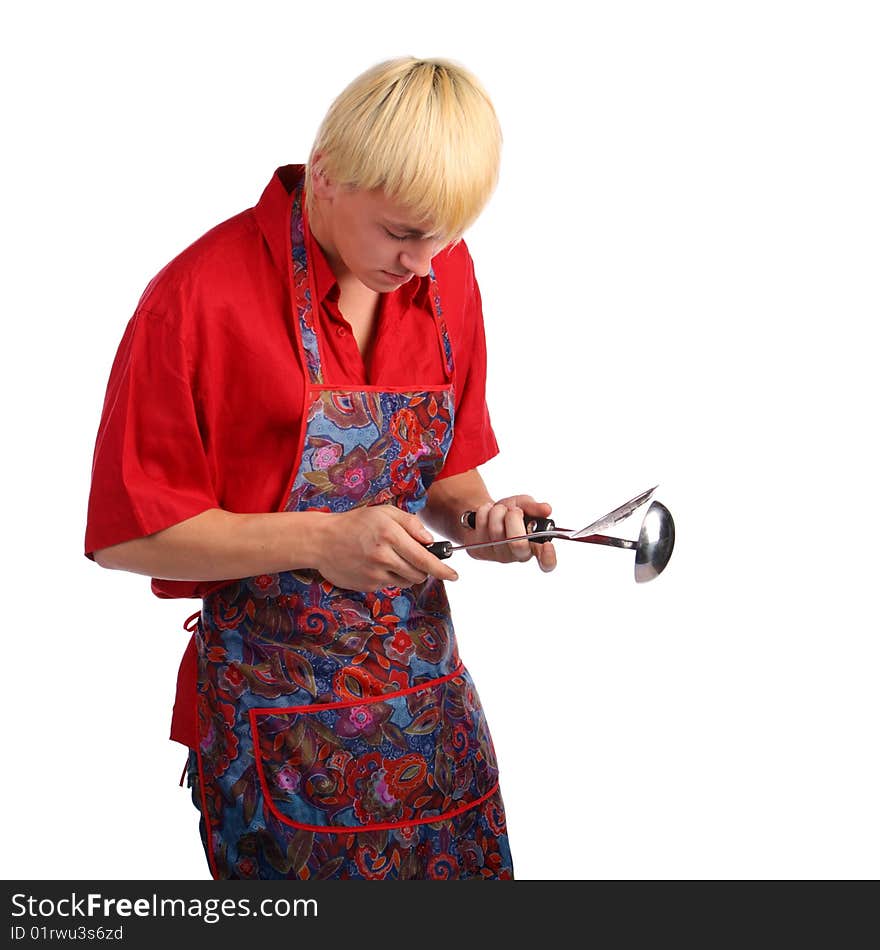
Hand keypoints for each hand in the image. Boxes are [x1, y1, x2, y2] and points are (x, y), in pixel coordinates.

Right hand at [313, 505, 458, 591]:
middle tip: (415, 558)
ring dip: (408, 573)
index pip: (424, 558)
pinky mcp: (367, 585)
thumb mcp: (384, 512)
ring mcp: (374, 573)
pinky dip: (390, 577)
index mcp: (390, 535)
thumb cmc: (355, 523)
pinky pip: (390, 585)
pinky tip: (377, 564)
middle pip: (419, 573)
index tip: (454, 575)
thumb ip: (411, 523)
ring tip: (392, 558)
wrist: (322, 540)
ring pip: (406, 582)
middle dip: (424, 569)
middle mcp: (383, 556)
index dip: (442, 569)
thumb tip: (430, 541)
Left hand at [466, 495, 556, 572]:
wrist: (486, 512)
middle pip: (518, 544)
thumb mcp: (524, 505)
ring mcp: (497, 555)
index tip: (547, 545)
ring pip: (496, 530)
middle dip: (514, 519)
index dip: (548, 557)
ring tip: (499, 510)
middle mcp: (516, 555)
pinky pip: (482, 524)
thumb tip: (547, 509)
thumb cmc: (508, 512)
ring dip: (498, 511)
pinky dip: (484, 511)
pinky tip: (487, 514)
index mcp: (534, 546)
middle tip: (513, 511)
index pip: (546, 562)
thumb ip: (535, 507)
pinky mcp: (478, 551)